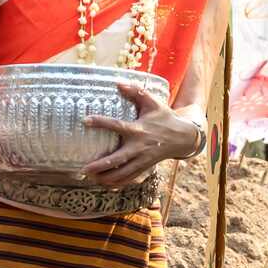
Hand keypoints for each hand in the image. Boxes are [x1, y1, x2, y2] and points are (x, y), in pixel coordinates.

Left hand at [81, 84, 199, 186]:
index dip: (101, 123)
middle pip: (118, 159)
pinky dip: (117, 183)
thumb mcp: (152, 102)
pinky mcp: (145, 168)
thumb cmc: (164, 117)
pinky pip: (129, 178)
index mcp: (139, 129)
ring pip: (123, 173)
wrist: (182, 137)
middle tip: (84, 169)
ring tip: (90, 178)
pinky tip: (104, 184)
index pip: (117, 126)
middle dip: (100, 166)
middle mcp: (139, 147)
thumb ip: (136, 91)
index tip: (85, 121)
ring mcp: (142, 160)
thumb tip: (117, 83)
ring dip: (106, 178)